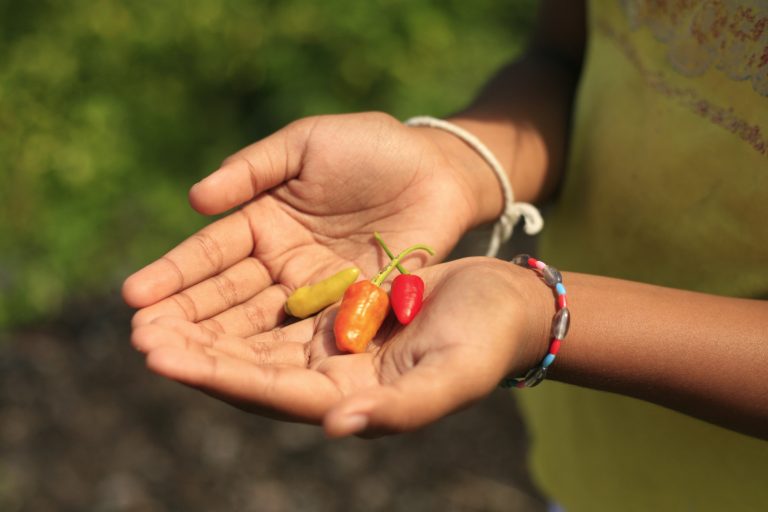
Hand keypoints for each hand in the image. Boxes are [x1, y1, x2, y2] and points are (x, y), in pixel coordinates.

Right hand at [123, 112, 498, 336]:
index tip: (135, 296)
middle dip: (185, 319)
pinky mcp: (349, 311)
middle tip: (143, 343)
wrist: (439, 170)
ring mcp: (313, 291)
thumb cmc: (373, 148)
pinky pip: (307, 336)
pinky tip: (239, 374)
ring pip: (258, 324)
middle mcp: (281, 262)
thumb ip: (253, 168)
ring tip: (171, 364)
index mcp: (264, 219)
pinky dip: (273, 355)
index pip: (212, 252)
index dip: (175, 273)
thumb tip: (196, 199)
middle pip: (226, 296)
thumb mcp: (307, 145)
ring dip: (217, 344)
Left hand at [130, 258, 551, 436]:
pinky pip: (276, 303)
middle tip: (138, 332)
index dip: (215, 376)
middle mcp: (330, 378)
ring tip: (150, 307)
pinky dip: (239, 294)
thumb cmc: (486, 342)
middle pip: (248, 368)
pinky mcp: (334, 308)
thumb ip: (400, 410)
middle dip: (193, 351)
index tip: (162, 357)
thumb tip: (336, 428)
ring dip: (205, 323)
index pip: (269, 394)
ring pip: (254, 336)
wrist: (505, 303)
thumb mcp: (452, 376)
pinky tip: (205, 280)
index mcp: (349, 400)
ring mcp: (329, 342)